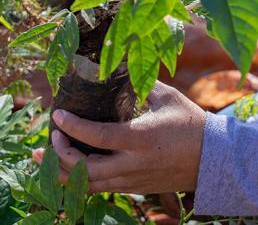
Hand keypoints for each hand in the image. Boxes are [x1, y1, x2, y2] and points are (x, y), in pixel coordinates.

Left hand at [34, 80, 207, 194]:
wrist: (212, 159)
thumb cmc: (190, 124)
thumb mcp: (167, 98)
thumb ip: (141, 84)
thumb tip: (119, 68)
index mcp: (140, 138)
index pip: (96, 136)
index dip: (72, 126)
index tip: (56, 115)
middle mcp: (132, 164)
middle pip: (84, 169)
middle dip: (59, 155)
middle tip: (50, 137)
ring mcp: (132, 180)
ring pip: (88, 184)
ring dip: (63, 172)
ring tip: (44, 157)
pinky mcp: (134, 188)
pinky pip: (100, 189)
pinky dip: (80, 180)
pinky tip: (69, 168)